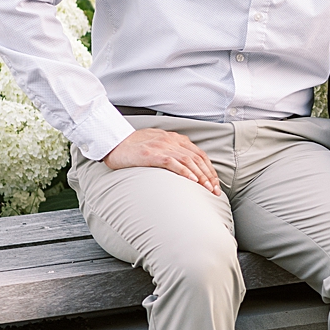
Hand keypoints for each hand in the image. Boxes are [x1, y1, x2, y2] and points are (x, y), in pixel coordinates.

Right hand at [103, 128, 220, 195]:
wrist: (113, 143)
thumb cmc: (132, 147)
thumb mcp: (156, 144)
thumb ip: (170, 151)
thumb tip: (183, 166)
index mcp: (173, 138)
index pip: (199, 153)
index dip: (209, 169)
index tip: (214, 183)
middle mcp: (170, 140)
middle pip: (197, 158)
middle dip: (209, 175)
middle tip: (215, 190)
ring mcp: (162, 146)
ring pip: (189, 161)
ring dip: (201, 176)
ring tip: (208, 189)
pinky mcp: (152, 154)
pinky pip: (173, 163)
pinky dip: (185, 172)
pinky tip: (192, 181)